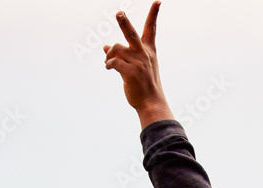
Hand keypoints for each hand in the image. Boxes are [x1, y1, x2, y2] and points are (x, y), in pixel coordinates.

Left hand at [104, 1, 174, 128]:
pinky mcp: (131, 72)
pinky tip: (109, 68)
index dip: (154, 14)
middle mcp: (144, 54)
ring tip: (108, 63)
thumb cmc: (142, 85)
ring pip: (116, 48)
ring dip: (109, 54)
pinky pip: (113, 62)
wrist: (150, 102)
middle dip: (124, 22)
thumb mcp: (135, 67)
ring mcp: (138, 63)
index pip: (151, 29)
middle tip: (119, 13)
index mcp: (148, 51)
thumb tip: (104, 46)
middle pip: (132, 33)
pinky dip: (108, 64)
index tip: (158, 1)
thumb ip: (122, 55)